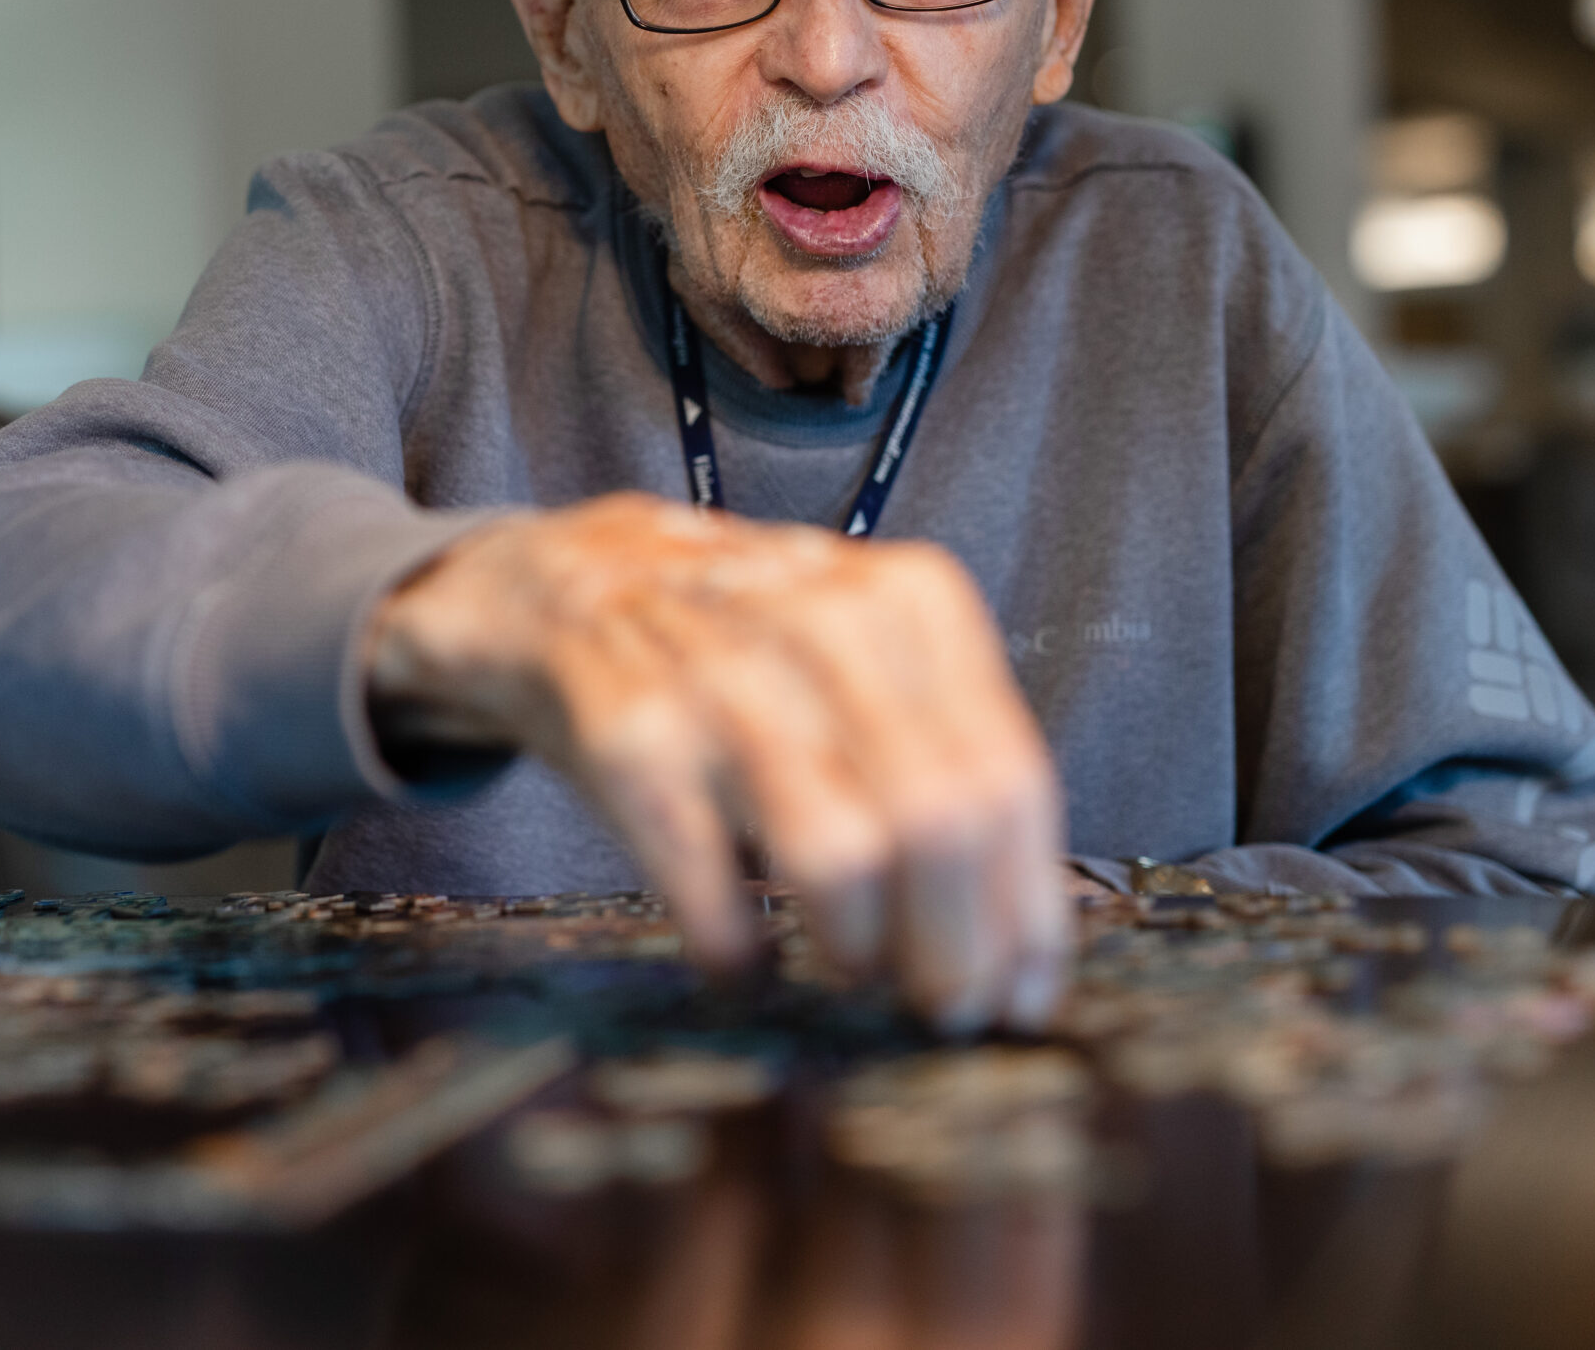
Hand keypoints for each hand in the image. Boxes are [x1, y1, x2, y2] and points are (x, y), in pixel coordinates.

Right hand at [365, 492, 1067, 1029]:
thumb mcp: (860, 658)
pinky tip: (745, 962)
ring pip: (838, 853)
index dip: (1024, 912)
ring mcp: (718, 675)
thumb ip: (944, 760)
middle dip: (955, 950)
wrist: (569, 583)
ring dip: (859, 947)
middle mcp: (821, 623)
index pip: (1006, 779)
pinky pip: (708, 882)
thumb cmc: (743, 649)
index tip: (1022, 995)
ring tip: (853, 972)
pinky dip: (737, 950)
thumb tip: (1019, 937)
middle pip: (937, 823)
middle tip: (945, 1011)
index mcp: (908, 603)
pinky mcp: (628, 732)